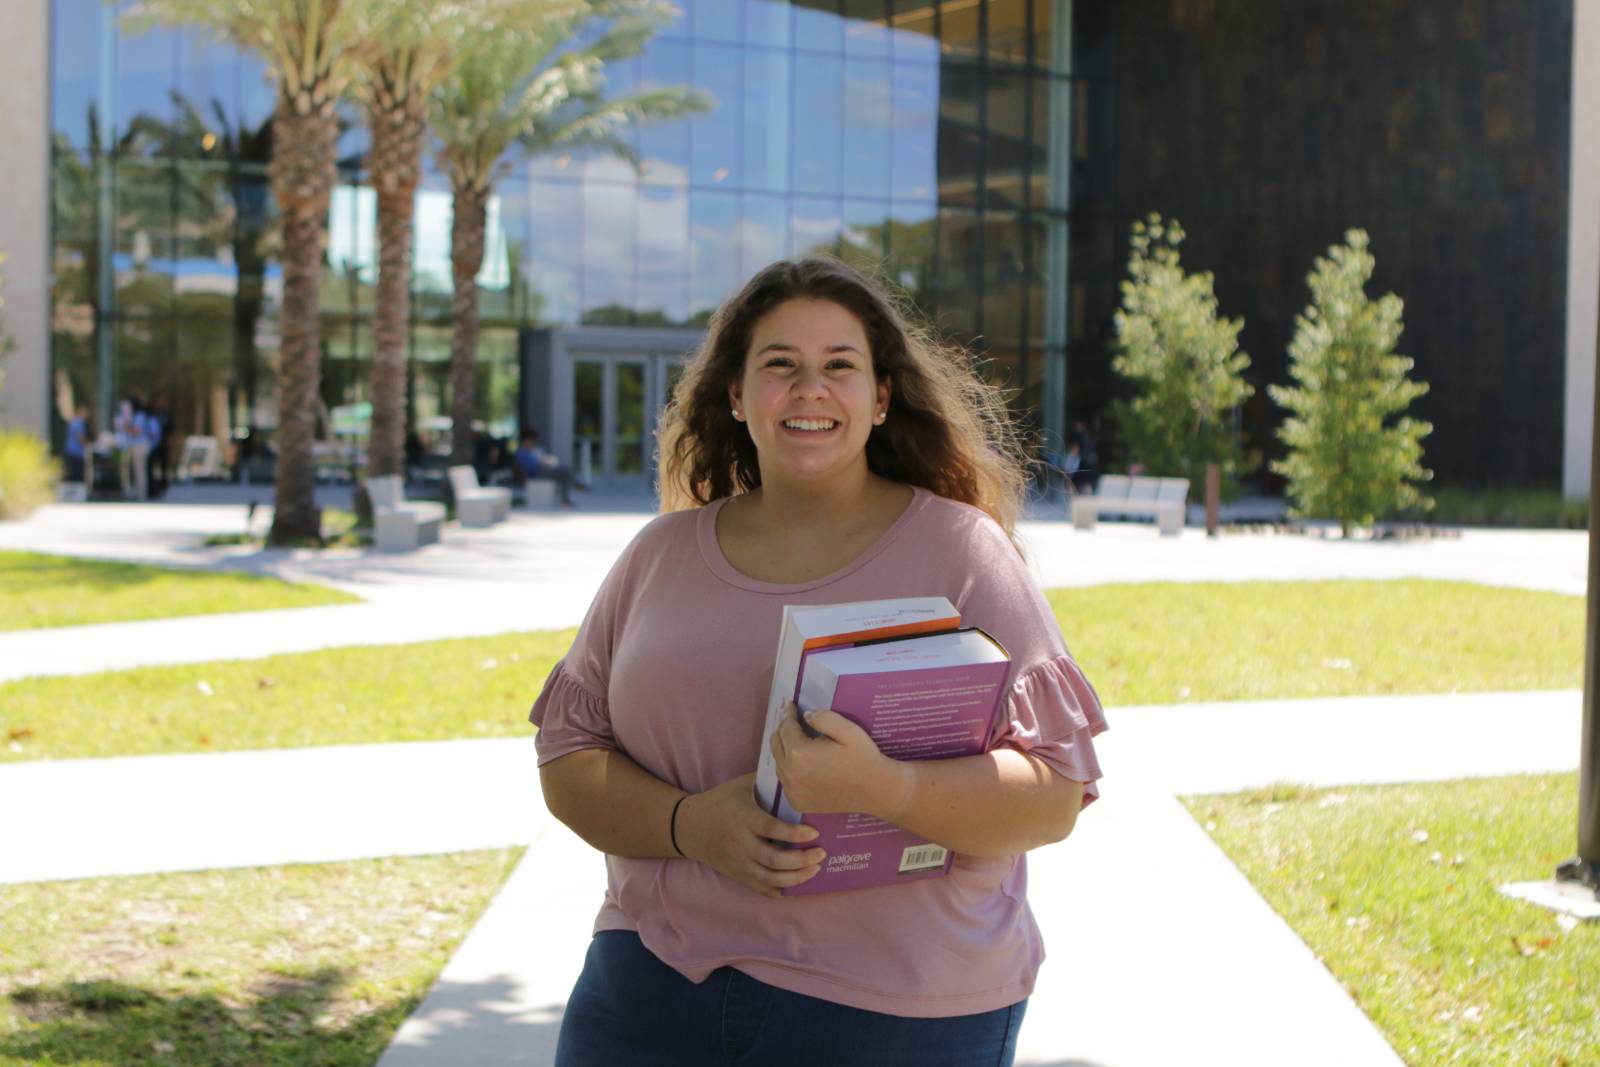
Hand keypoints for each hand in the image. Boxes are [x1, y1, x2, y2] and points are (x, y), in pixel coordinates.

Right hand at [675, 772, 826, 897]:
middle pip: (775, 860)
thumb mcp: (740, 786)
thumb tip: (797, 773)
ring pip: (770, 878)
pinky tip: (797, 883)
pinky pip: (761, 888)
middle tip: (821, 853)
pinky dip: (781, 890)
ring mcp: (739, 862)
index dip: (795, 834)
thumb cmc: (719, 801)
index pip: (772, 829)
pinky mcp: (737, 874)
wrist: (688, 827)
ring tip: (815, 869)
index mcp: (744, 818)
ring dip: (797, 877)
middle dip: (802, 860)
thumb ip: (768, 782)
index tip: (814, 832)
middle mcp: (741, 843)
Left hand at [770, 704, 912, 819]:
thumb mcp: (848, 730)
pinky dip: (790, 770)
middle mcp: (790, 774)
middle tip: (793, 721)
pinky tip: (805, 764)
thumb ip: (824, 718)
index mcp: (799, 753)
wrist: (876, 791)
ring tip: (799, 741)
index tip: (791, 705)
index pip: (785, 727)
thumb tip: (805, 715)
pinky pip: (786, 781)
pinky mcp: (797, 802)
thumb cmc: (864, 758)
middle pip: (776, 744)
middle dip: (784, 730)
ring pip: (778, 762)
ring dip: (785, 750)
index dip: (788, 713)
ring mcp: (792, 791)